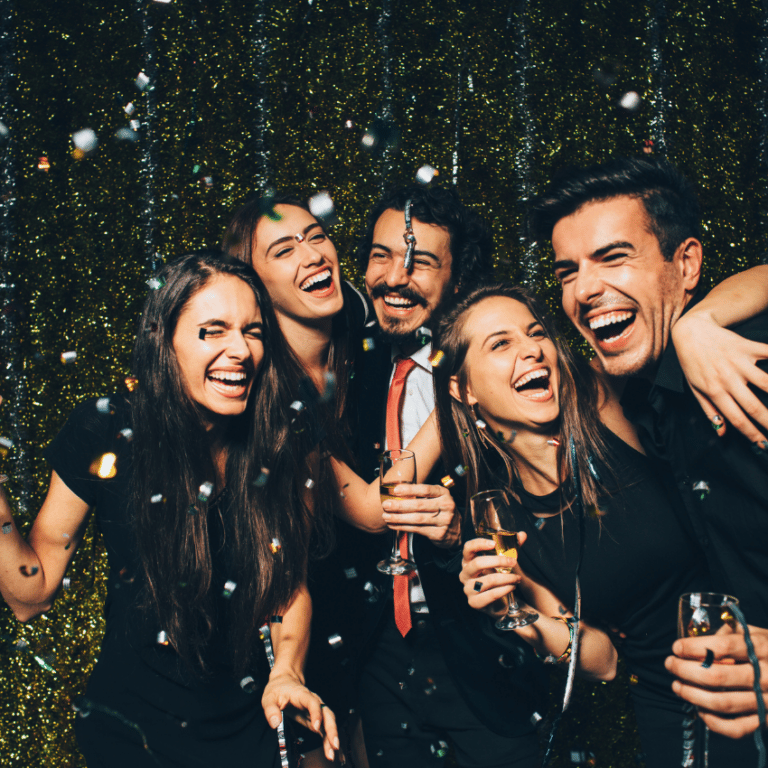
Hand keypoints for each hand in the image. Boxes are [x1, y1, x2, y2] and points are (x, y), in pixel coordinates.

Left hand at [262, 673, 338, 760]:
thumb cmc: (278, 689)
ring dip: (332, 737)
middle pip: (327, 714)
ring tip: (333, 753)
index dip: (316, 714)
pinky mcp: (315, 719)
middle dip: (332, 729)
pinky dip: (329, 740)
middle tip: (334, 745)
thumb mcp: (269, 697)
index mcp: (302, 695)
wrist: (285, 681)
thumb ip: (271, 710)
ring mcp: (316, 710)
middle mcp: (313, 702)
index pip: (312, 703)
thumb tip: (275, 723)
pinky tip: (332, 751)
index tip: (316, 727)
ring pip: (328, 722)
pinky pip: (324, 729)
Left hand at [381, 483, 459, 548]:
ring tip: (386, 516)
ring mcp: (444, 521)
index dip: (410, 489)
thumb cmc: (442, 510)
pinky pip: (417, 530)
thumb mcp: (437, 498)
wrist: (458, 530)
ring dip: (398, 518)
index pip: (426, 490)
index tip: (396, 490)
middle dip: (400, 505)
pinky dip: (403, 527)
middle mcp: (446, 506)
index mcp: (444, 494)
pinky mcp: (439, 534)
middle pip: (419, 505)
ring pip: (417, 519)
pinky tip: (394, 525)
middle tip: (386, 505)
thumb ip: (423, 494)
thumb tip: (398, 491)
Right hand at [458, 536, 525, 616]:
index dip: (478, 544)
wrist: (499, 602)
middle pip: (477, 563)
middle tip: (513, 561)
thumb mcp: (504, 561)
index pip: (468, 548)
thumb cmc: (498, 577)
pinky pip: (491, 595)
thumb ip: (512, 548)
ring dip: (506, 578)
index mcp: (468, 561)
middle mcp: (464, 574)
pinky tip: (512, 587)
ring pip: (487, 580)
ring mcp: (468, 589)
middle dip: (498, 561)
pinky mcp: (474, 602)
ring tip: (517, 578)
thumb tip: (523, 534)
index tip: (493, 543)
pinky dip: (504, 590)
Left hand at [664, 624, 767, 737]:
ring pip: (722, 703)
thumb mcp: (759, 633)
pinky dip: (713, 722)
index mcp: (761, 648)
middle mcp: (766, 675)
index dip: (693, 647)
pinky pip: (736, 728)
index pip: (722, 647)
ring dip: (692, 695)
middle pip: (717, 676)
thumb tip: (700, 637)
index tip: (676, 647)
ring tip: (677, 686)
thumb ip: (731, 633)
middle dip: (685, 670)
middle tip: (670, 664)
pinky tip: (700, 710)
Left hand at [673, 312, 767, 444]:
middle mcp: (727, 378)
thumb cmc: (692, 363)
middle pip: (754, 406)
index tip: (765, 445)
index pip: (736, 419)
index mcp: (714, 391)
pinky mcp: (748, 347)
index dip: (752, 434)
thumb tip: (723, 433)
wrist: (690, 332)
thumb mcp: (695, 389)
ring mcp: (739, 362)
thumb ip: (710, 411)